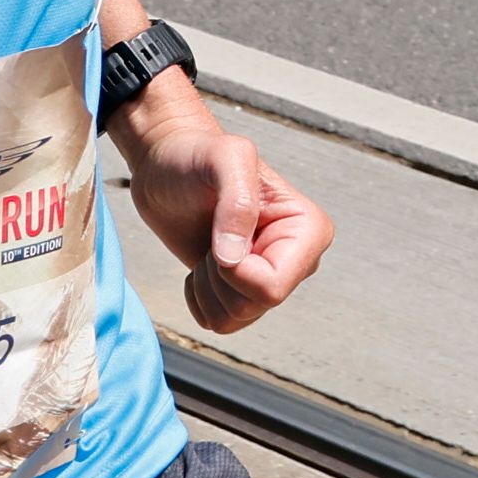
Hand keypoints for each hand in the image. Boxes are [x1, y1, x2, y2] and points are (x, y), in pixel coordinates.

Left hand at [117, 87, 330, 334]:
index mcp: (308, 229)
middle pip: (255, 305)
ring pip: (235, 319)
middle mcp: (297, 259)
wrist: (168, 167)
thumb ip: (236, 200)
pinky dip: (199, 297)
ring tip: (210, 245)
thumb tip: (233, 258)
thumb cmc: (197, 156)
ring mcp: (271, 277)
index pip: (273, 287)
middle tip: (214, 238)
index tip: (221, 237)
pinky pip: (218, 322)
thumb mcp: (222, 158)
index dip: (234, 271)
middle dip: (219, 278)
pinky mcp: (243, 292)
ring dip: (208, 287)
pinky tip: (204, 260)